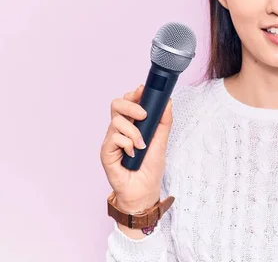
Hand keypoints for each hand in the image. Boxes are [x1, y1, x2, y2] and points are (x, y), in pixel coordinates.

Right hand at [100, 85, 172, 212]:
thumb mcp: (162, 141)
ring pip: (117, 121)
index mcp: (132, 124)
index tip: (144, 91)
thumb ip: (164, 121)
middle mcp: (120, 129)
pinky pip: (114, 137)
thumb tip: (167, 101)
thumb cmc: (150, 168)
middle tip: (144, 115)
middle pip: (116, 104)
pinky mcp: (106, 152)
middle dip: (131, 105)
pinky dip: (127, 144)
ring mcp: (111, 140)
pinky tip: (132, 154)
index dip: (134, 94)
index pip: (128, 101)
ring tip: (142, 145)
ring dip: (134, 132)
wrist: (144, 191)